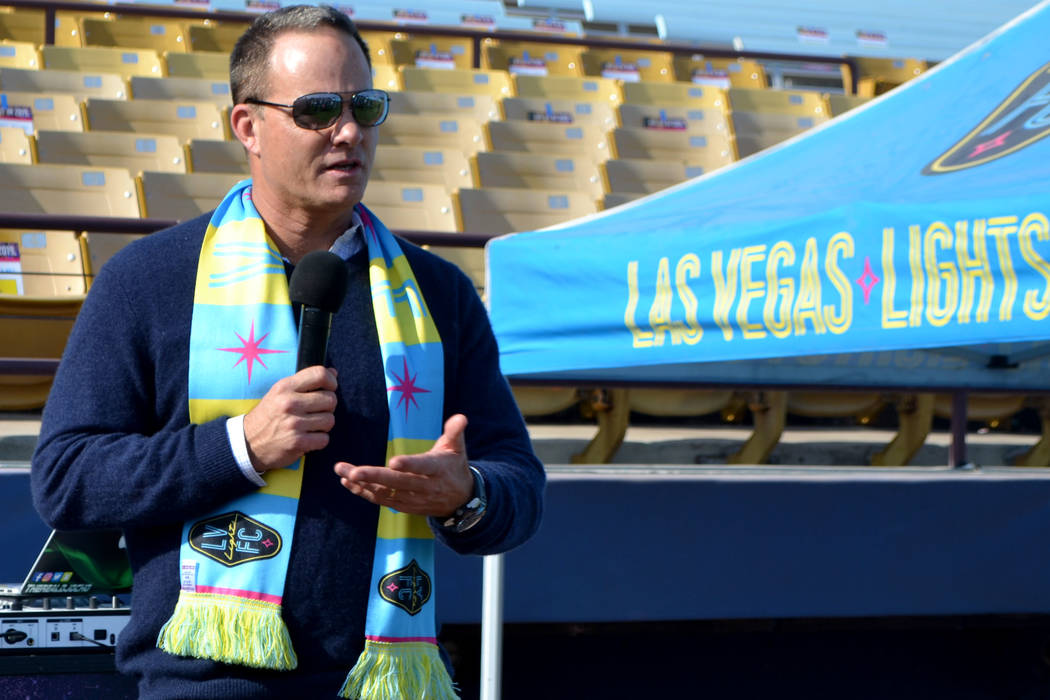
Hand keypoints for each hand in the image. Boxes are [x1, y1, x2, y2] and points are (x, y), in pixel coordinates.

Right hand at [243, 366, 337, 472]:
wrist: (248, 443)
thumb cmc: (269, 416)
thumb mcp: (280, 393)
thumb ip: (306, 382)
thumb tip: (333, 372)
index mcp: (285, 387)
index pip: (319, 374)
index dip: (331, 381)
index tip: (330, 388)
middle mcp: (289, 403)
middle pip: (330, 399)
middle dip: (328, 407)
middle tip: (316, 411)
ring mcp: (294, 423)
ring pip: (330, 420)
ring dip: (324, 425)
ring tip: (310, 425)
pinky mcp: (297, 442)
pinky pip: (324, 439)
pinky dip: (319, 440)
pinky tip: (308, 438)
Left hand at [334, 414, 473, 517]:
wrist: (460, 501)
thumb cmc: (454, 466)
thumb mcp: (457, 448)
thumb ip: (455, 431)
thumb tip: (461, 417)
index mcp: (438, 469)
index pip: (422, 467)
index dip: (409, 465)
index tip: (393, 462)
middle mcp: (424, 487)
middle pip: (397, 483)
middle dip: (374, 477)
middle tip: (352, 472)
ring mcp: (412, 499)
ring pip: (384, 493)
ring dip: (362, 484)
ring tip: (341, 471)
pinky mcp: (404, 506)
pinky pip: (381, 500)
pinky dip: (363, 492)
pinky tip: (347, 482)